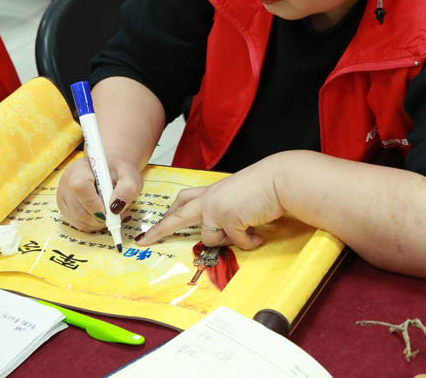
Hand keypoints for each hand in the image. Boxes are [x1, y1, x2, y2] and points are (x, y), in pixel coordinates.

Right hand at [56, 154, 142, 231]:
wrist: (111, 171)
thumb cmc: (118, 172)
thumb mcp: (129, 176)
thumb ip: (127, 189)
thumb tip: (115, 208)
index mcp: (80, 169)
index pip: (79, 186)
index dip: (94, 203)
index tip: (111, 209)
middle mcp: (67, 183)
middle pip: (78, 208)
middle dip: (101, 217)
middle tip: (119, 213)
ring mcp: (64, 198)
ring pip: (79, 220)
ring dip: (100, 223)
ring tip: (114, 213)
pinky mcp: (66, 210)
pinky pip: (79, 225)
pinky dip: (95, 225)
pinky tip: (105, 216)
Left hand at [136, 154, 286, 249]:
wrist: (280, 180)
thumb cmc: (267, 187)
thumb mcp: (239, 197)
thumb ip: (227, 211)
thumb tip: (225, 234)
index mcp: (212, 191)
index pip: (184, 200)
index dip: (170, 213)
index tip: (157, 223)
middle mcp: (209, 199)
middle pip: (178, 216)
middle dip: (160, 230)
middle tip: (145, 240)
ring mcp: (216, 208)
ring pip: (210, 239)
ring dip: (229, 240)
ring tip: (249, 229)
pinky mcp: (227, 219)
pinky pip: (235, 243)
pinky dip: (249, 242)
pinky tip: (258, 233)